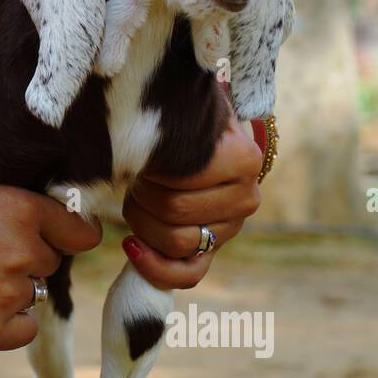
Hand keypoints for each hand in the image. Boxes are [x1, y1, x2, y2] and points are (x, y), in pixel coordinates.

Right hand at [0, 157, 100, 353]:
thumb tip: (3, 179)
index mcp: (22, 209)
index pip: (81, 232)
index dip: (68, 234)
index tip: (57, 237)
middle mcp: (24, 253)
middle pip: (49, 264)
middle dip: (26, 259)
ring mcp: (7, 296)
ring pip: (31, 296)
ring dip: (9, 290)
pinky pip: (22, 331)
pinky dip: (5, 324)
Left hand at [122, 117, 263, 289]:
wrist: (200, 143)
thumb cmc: (183, 125)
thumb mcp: (188, 109)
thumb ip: (181, 112)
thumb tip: (164, 102)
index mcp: (244, 160)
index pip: (183, 179)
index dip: (149, 170)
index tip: (139, 155)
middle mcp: (246, 198)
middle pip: (175, 213)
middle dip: (140, 196)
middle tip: (134, 179)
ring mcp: (231, 229)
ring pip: (176, 243)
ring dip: (142, 224)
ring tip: (133, 199)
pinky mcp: (213, 251)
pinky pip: (187, 275)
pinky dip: (154, 267)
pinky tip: (131, 246)